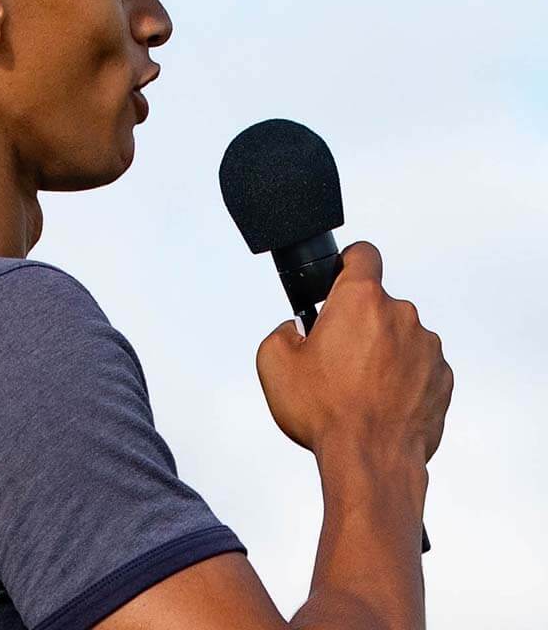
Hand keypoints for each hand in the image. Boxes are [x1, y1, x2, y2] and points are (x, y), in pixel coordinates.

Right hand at [255, 241, 453, 464]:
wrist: (371, 461)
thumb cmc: (327, 413)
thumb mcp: (273, 363)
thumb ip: (281, 331)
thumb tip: (296, 330)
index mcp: (361, 300)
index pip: (363, 254)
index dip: (348, 263)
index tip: (340, 277)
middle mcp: (401, 315)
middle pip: (377, 303)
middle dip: (357, 322)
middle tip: (336, 356)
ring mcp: (427, 348)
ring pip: (398, 336)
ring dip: (381, 351)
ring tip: (358, 387)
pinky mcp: (443, 378)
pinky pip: (418, 365)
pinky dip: (401, 377)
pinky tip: (380, 402)